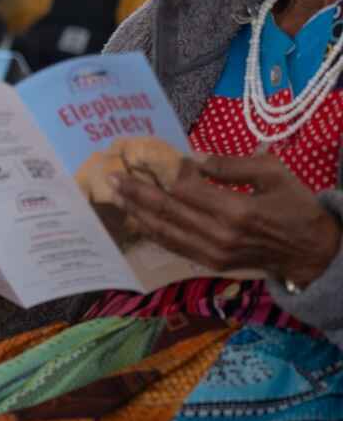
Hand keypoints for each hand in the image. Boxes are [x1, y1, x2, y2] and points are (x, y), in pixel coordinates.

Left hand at [116, 153, 341, 287]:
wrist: (309, 251)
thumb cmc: (294, 205)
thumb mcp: (273, 173)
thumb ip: (233, 164)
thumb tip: (194, 159)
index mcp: (237, 211)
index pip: (188, 190)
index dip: (168, 173)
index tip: (152, 158)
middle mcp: (220, 235)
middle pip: (168, 211)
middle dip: (137, 193)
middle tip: (112, 177)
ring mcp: (212, 252)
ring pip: (164, 231)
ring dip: (137, 212)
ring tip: (117, 195)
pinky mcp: (210, 263)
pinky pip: (173, 246)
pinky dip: (151, 231)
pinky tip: (136, 218)